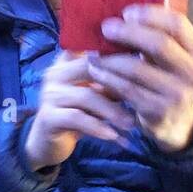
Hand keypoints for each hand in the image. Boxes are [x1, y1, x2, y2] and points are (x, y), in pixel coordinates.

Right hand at [24, 50, 137, 171]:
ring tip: (130, 123)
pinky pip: (77, 118)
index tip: (142, 63)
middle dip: (119, 82)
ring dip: (112, 111)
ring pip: (86, 96)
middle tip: (141, 96)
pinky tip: (113, 136)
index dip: (117, 53)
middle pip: (91, 68)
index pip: (93, 49)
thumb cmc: (76, 114)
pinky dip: (98, 127)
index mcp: (67, 61)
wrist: (48, 142)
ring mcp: (50, 94)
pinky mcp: (48, 117)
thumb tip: (144, 67)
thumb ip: (112, 80)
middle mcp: (55, 73)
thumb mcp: (95, 93)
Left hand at [88, 7, 192, 153]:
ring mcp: (177, 94)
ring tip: (94, 51)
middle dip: (128, 33)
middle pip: (159, 44)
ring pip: (137, 69)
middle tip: (105, 27)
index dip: (150, 15)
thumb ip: (159, 36)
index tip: (127, 12)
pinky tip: (96, 71)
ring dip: (111, 58)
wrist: (174, 121)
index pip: (178, 24)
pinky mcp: (158, 111)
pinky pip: (127, 89)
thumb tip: (124, 13)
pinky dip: (108, 78)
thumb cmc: (167, 79)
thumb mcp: (173, 57)